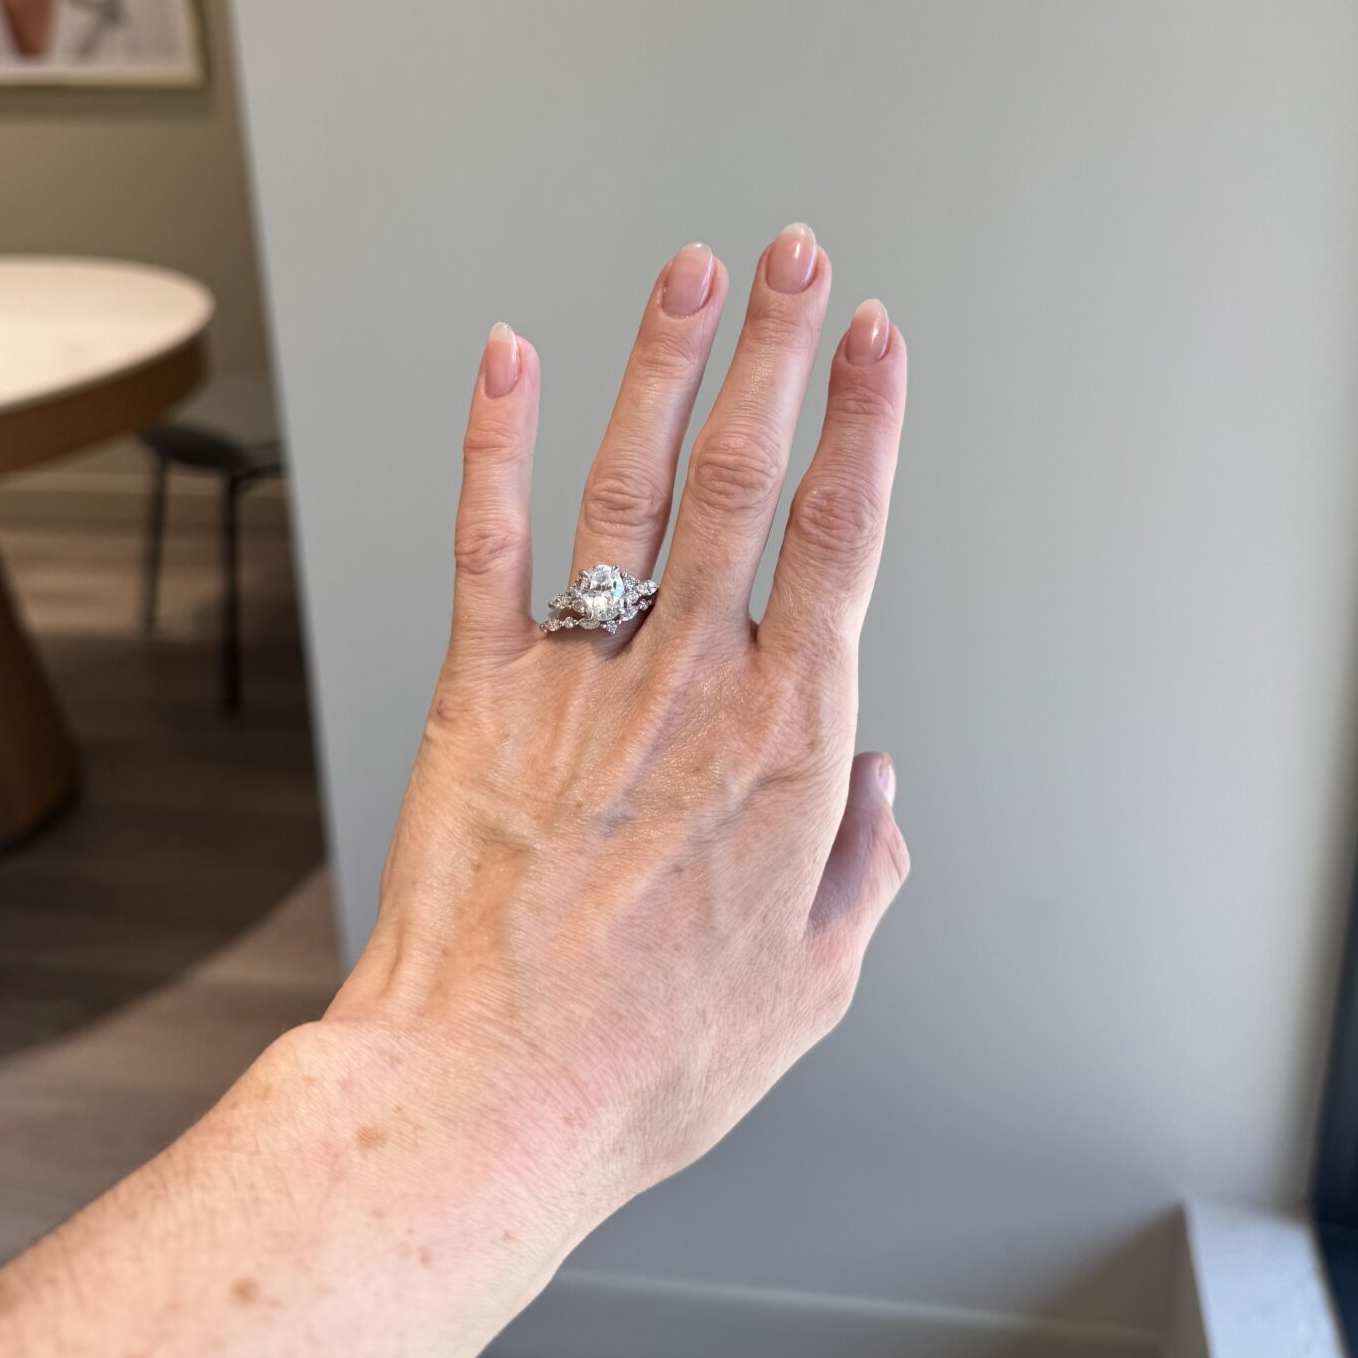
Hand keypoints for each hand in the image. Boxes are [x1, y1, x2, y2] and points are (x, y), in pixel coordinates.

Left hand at [329, 222, 909, 1217]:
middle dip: (781, 351)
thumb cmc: (646, 1056)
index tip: (879, 338)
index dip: (866, 423)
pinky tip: (506, 356)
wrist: (484, 1099)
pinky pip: (489, 542)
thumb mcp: (812, 984)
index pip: (842, 539)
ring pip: (633, 484)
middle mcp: (690, 685)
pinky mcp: (478, 694)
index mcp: (786, 744)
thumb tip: (879, 795)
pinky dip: (493, 439)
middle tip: (802, 258)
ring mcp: (580, 678)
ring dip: (667, 364)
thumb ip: (864, 868)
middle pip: (748, 477)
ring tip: (697, 272)